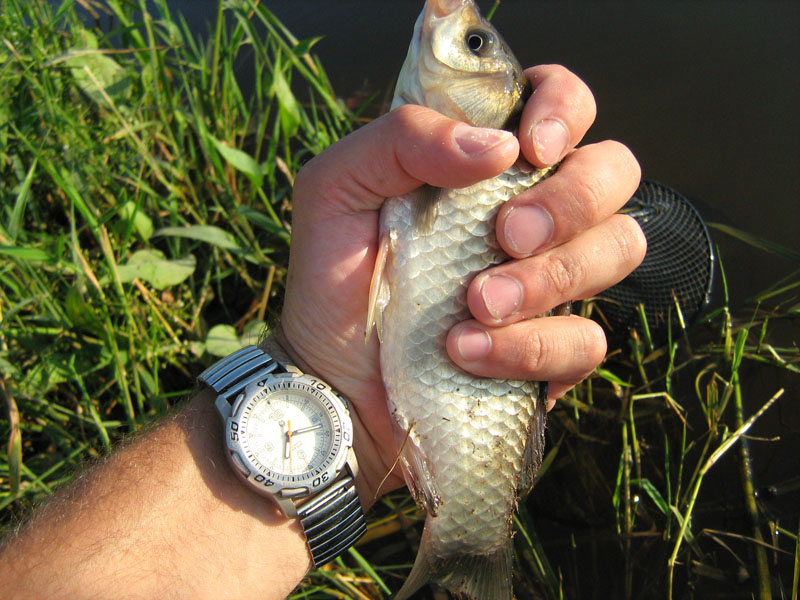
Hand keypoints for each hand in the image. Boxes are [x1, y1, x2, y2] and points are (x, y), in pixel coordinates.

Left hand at [278, 65, 645, 506]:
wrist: (330, 379)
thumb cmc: (331, 277)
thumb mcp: (336, 189)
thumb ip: (400, 140)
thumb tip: (497, 146)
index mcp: (484, 163)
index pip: (561, 102)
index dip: (564, 109)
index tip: (531, 148)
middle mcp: (531, 212)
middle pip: (614, 171)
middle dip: (570, 200)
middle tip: (507, 235)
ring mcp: (550, 281)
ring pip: (618, 248)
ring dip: (548, 277)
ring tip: (475, 302)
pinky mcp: (554, 349)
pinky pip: (586, 340)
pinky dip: (526, 347)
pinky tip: (463, 353)